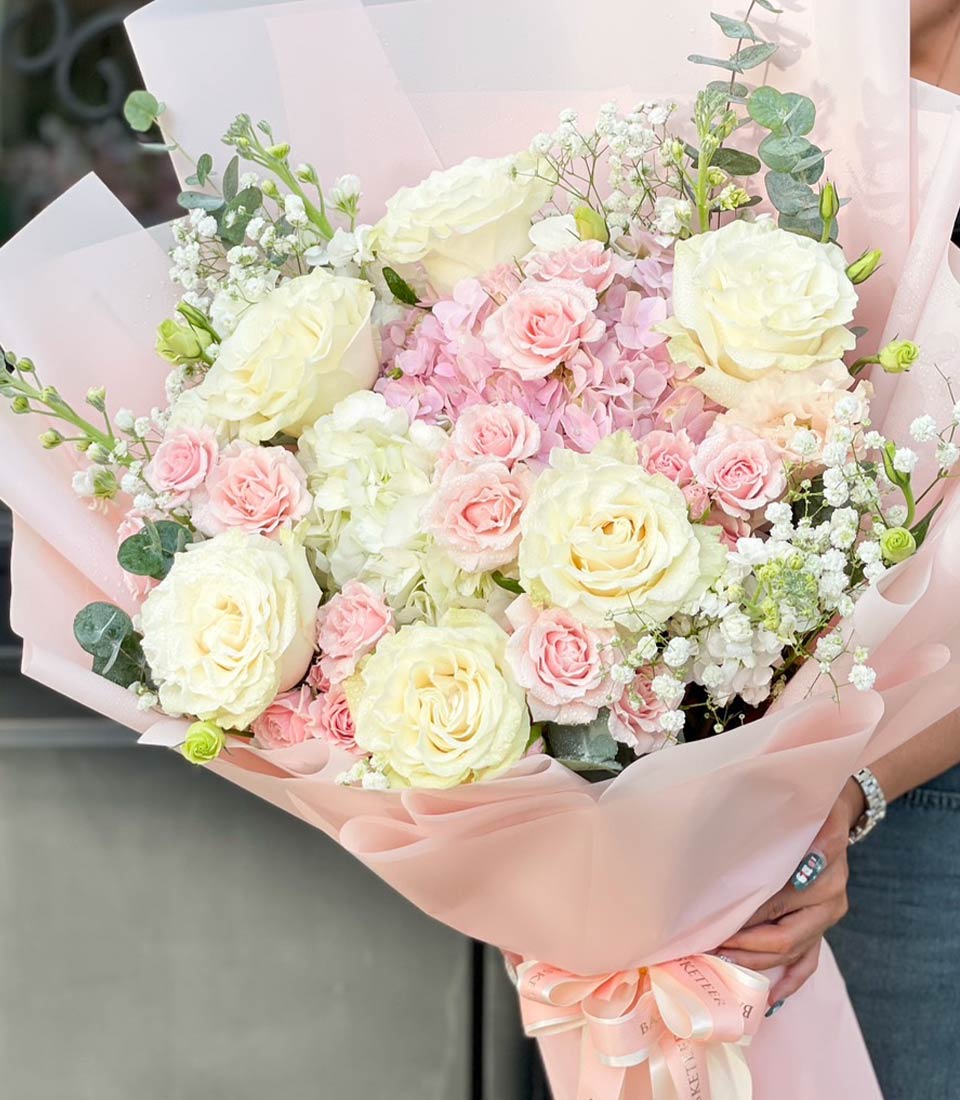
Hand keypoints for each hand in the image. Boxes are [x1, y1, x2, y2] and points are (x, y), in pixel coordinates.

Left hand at [717, 779, 865, 1006]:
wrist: (838, 806)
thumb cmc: (808, 803)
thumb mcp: (797, 806)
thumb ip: (776, 826)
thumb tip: (738, 853)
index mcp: (823, 865)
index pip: (777, 901)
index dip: (746, 916)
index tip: (714, 923)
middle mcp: (830, 897)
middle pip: (785, 935)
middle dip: (744, 947)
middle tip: (708, 950)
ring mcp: (829, 916)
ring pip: (793, 952)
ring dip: (757, 964)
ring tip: (721, 969)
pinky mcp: (824, 926)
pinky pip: (809, 962)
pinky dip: (789, 982)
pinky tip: (767, 998)